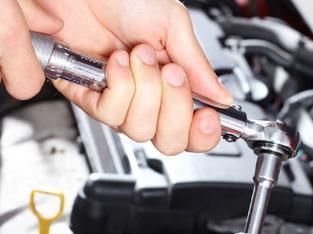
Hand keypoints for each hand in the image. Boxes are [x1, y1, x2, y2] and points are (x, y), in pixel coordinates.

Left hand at [37, 0, 231, 154]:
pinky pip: (110, 115)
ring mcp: (121, 102)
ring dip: (143, 89)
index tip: (207, 116)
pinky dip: (118, 85)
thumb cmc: (125, 0)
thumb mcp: (173, 26)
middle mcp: (148, 100)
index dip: (203, 133)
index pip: (193, 131)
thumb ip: (198, 66)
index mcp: (174, 86)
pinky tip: (117, 62)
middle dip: (174, 109)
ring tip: (139, 56)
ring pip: (139, 129)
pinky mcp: (91, 99)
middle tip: (171, 73)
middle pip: (169, 141)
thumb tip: (221, 98)